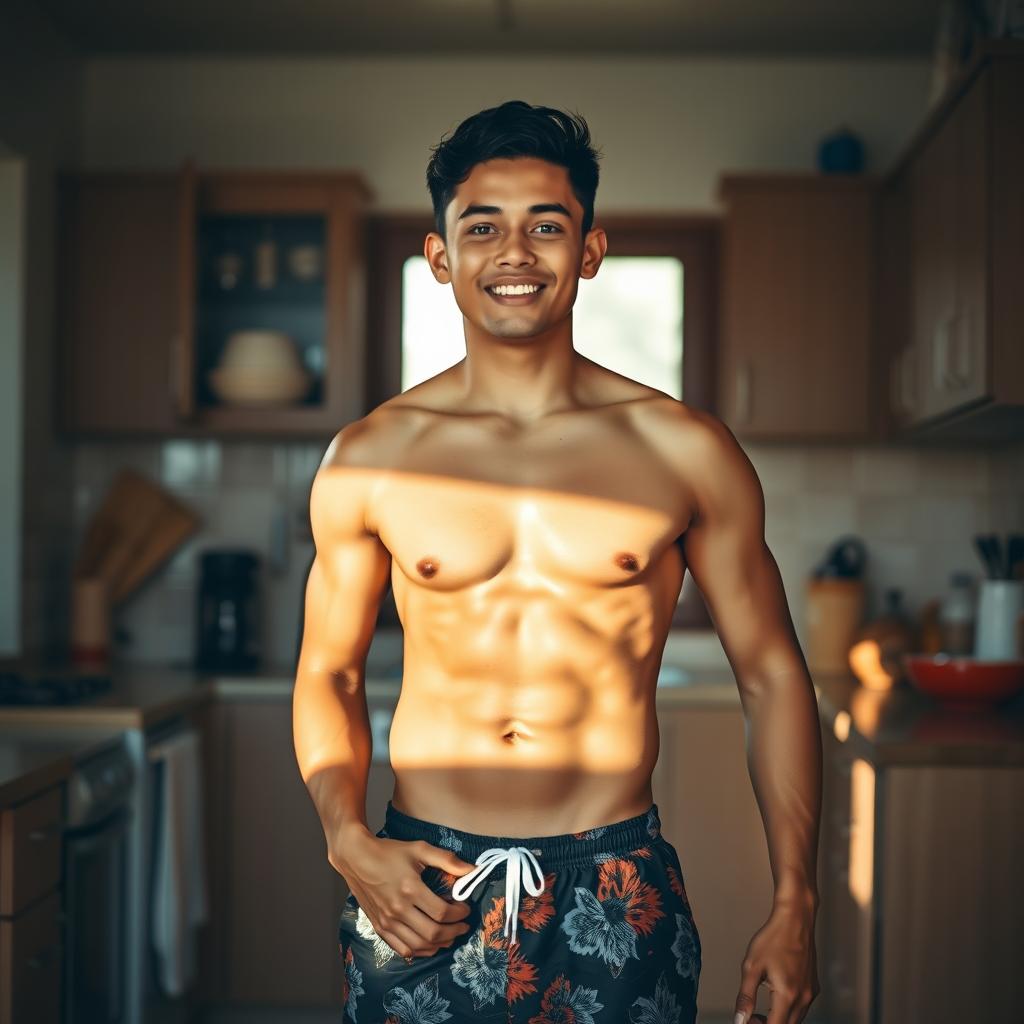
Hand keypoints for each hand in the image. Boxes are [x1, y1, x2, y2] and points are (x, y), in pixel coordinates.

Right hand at [330, 831, 476, 958]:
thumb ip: (447, 860)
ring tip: (450, 936)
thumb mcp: (419, 849)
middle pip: (433, 933)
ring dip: (440, 944)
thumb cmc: (389, 852)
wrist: (356, 858)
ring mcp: (387, 921)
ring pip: (419, 945)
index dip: (459, 914)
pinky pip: (402, 949)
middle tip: (463, 926)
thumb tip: (472, 869)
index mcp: (410, 888)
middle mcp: (398, 909)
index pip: (442, 912)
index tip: (465, 909)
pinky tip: (429, 944)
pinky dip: (419, 952)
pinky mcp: (379, 927)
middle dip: (454, 932)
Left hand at [734, 901, 819, 1023]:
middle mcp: (803, 998)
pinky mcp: (813, 986)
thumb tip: (740, 1019)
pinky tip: (776, 998)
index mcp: (787, 994)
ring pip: (795, 1019)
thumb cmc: (774, 938)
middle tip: (751, 1017)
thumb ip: (745, 996)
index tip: (747, 1021)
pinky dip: (789, 1010)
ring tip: (761, 1010)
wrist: (796, 919)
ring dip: (779, 1019)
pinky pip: (802, 1008)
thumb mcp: (752, 966)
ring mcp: (811, 993)